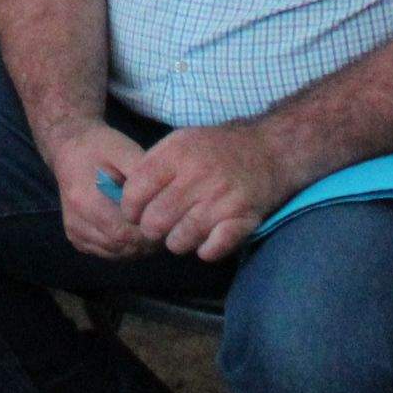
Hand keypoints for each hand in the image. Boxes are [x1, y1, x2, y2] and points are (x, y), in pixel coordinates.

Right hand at [45, 121, 152, 258]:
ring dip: (137, 245)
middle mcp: (76, 223)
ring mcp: (75, 234)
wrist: (69, 151)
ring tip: (151, 226)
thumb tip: (163, 201)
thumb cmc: (99, 147)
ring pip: (116, 252)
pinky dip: (125, 246)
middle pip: (121, 245)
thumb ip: (142, 175)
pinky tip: (134, 229)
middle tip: (165, 225)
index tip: (167, 220)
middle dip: (147, 240)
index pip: (124, 232)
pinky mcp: (76, 239)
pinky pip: (108, 252)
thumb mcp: (123, 150)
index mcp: (85, 200)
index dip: (150, 231)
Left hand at [118, 121, 294, 262]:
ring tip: (184, 230)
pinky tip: (208, 237)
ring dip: (177, 242)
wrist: (270, 149)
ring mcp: (221, 200)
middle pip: (154, 222)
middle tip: (159, 226)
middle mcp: (197, 177)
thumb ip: (152, 164)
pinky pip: (210, 251)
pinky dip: (205, 250)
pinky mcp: (241, 220)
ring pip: (178, 241)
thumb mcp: (181, 141)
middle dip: (151, 230)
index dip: (130, 208)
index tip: (135, 212)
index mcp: (177, 155)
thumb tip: (122, 192)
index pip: (135, 191)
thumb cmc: (218, 148)